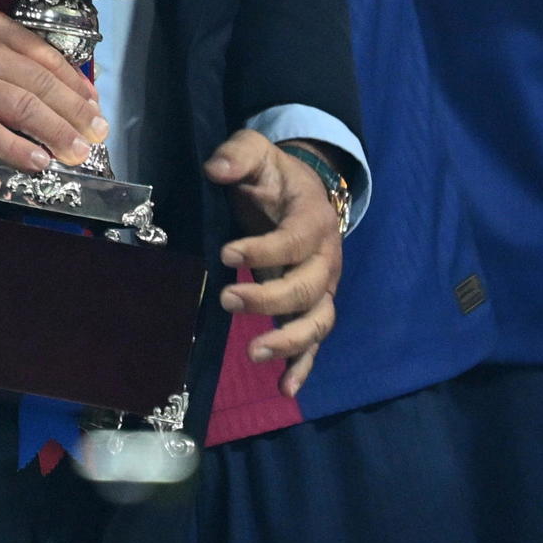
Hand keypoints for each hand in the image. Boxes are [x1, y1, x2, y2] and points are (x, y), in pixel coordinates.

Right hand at [0, 5, 103, 171]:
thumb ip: (25, 62)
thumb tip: (79, 94)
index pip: (45, 56)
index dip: (75, 83)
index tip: (95, 105)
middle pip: (39, 83)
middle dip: (74, 112)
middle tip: (96, 132)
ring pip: (21, 108)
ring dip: (56, 132)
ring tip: (77, 150)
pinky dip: (17, 149)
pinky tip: (39, 160)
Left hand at [206, 129, 342, 395]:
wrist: (302, 193)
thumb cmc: (275, 177)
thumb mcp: (257, 153)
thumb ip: (238, 154)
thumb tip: (216, 169)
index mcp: (313, 219)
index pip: (295, 240)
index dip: (264, 250)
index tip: (226, 254)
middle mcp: (326, 258)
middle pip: (308, 287)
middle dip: (269, 299)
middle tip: (226, 299)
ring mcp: (323, 288)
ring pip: (318, 321)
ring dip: (289, 340)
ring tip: (253, 352)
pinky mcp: (313, 308)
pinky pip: (315, 341)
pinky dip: (303, 366)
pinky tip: (284, 389)